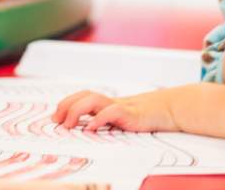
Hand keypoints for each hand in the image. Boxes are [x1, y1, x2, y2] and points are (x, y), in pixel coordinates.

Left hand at [52, 88, 178, 132]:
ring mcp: (121, 106)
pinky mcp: (131, 115)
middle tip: (57, 121)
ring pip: (94, 100)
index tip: (56, 117)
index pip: (83, 96)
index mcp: (108, 103)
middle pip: (85, 95)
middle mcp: (112, 102)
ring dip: (77, 110)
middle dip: (67, 105)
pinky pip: (113, 112)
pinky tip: (92, 128)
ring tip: (69, 125)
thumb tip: (84, 130)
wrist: (168, 109)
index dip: (67, 103)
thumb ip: (105, 121)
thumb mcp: (121, 119)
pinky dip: (100, 118)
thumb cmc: (144, 116)